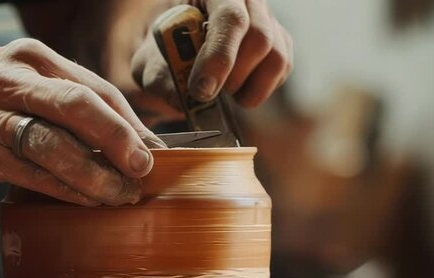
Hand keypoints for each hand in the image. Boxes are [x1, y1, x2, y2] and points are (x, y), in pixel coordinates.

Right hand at [0, 39, 164, 205]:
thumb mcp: (26, 85)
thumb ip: (71, 106)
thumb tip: (131, 140)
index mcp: (36, 60)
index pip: (97, 89)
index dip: (131, 124)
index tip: (156, 152)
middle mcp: (14, 79)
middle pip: (79, 107)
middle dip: (119, 140)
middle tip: (144, 170)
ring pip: (55, 144)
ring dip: (96, 174)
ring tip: (122, 195)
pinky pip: (31, 173)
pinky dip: (66, 189)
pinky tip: (88, 201)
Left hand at [131, 0, 292, 111]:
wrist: (177, 52)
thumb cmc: (165, 53)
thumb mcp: (151, 65)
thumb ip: (161, 82)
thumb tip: (184, 103)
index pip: (229, 17)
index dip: (219, 57)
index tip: (202, 90)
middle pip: (260, 37)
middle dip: (233, 76)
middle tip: (209, 93)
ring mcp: (267, 18)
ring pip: (277, 57)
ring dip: (249, 86)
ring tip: (224, 92)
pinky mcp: (280, 40)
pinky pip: (282, 69)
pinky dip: (259, 89)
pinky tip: (237, 89)